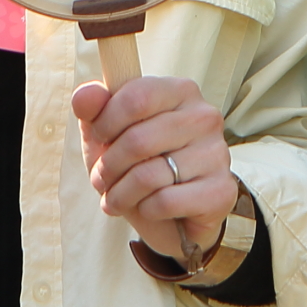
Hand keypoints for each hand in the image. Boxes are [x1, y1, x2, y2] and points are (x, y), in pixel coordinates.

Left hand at [72, 75, 235, 261]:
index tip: (99, 138)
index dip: (106, 122)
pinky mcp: (221, 191)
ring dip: (121, 194)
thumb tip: (84, 96)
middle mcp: (205, 117)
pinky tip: (147, 209)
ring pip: (149, 175)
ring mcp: (217, 153)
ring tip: (116, 199)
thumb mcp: (109, 134)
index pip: (136, 97)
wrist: (174, 215)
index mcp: (180, 91)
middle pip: (138, 140)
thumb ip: (94, 109)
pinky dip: (146, 210)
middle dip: (108, 166)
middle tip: (101, 179)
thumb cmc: (138, 164)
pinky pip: (166, 201)